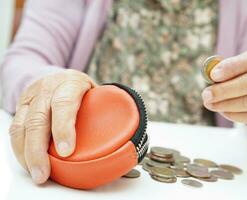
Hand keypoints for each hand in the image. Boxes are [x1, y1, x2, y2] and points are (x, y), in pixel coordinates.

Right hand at [9, 69, 94, 183]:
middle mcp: (48, 88)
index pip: (64, 104)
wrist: (59, 76)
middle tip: (46, 171)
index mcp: (71, 82)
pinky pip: (15, 130)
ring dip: (27, 153)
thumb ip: (104, 111)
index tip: (66, 150)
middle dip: (39, 150)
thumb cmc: (80, 89)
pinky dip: (20, 149)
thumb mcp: (96, 92)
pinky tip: (28, 161)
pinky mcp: (21, 107)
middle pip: (38, 119)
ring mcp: (32, 97)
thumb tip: (126, 139)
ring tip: (37, 172)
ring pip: (22, 126)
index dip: (64, 127)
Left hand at [202, 49, 246, 129]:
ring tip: (210, 104)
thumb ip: (229, 68)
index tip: (213, 75)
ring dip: (227, 104)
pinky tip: (223, 111)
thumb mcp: (244, 66)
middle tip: (207, 94)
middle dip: (226, 90)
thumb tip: (211, 75)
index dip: (232, 67)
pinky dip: (235, 115)